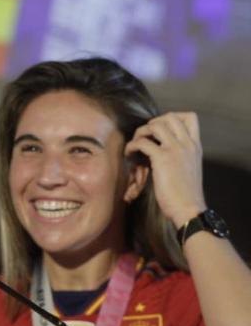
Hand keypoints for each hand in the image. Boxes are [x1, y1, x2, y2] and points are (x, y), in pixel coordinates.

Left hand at [124, 112, 206, 226]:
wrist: (189, 209)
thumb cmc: (186, 194)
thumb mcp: (189, 168)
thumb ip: (181, 156)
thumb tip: (162, 149)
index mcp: (195, 146)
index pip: (190, 117)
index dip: (172, 117)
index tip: (161, 130)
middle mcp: (187, 144)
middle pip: (170, 116)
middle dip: (153, 122)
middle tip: (145, 136)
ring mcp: (176, 149)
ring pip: (155, 125)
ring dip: (141, 132)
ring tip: (136, 145)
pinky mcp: (163, 158)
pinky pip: (142, 142)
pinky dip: (132, 145)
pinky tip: (129, 153)